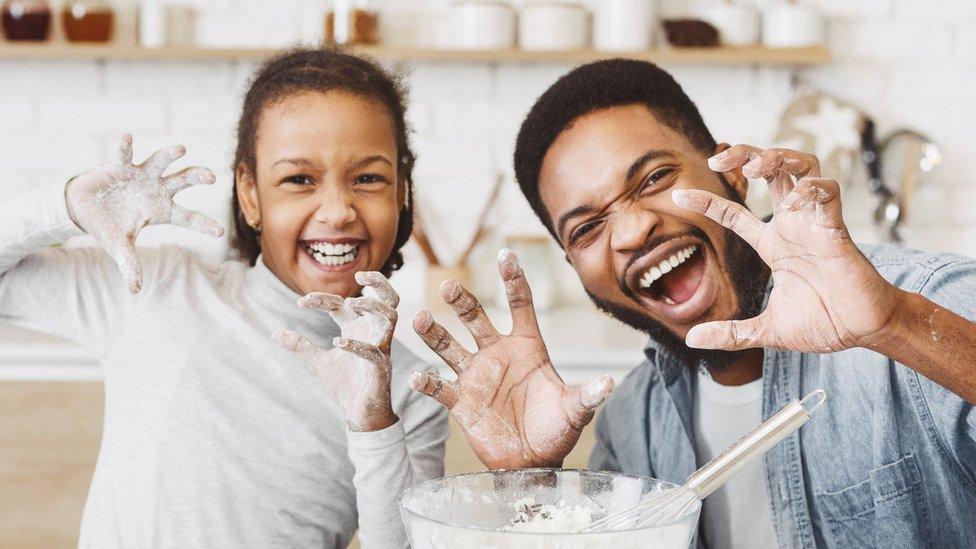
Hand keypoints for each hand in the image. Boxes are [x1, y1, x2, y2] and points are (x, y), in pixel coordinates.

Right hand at [66, 134, 223, 292]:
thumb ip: (129, 265)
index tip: (220, 232)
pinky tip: (127, 137)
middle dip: (197, 177)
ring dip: (169, 155)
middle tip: (211, 178)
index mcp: (162, 211)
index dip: (203, 224)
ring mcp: (141, 176)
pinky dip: (125, 147)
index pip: (188, 218)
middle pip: (183, 182)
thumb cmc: (108, 226)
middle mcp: (157, 190)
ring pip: (160, 163)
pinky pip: (125, 155)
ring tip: (180, 149)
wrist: (83, 209)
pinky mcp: (121, 166)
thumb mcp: (119, 247)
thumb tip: (135, 291)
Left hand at [274, 272, 399, 431]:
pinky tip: (337, 342)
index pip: (342, 303)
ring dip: (373, 305)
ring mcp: (380, 348)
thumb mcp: (317, 362)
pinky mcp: (381, 366)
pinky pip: (374, 350)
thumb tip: (275, 333)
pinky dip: (356, 345)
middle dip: (379, 281)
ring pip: (391, 316)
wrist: (359, 414)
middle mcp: (372, 333)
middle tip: (360, 274)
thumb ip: (300, 346)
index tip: (300, 303)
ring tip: (351, 302)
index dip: (321, 298)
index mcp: (357, 328)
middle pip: (387, 298)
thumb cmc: (344, 385)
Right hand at [409, 249, 613, 468]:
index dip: (512, 279)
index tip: (505, 255)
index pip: (519, 305)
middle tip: (449, 286)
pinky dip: (428, 382)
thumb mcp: (574, 412)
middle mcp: (497, 354)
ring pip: (449, 346)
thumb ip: (587, 396)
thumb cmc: (555, 430)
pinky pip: (440, 387)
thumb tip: (608, 383)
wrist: (532, 462)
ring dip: (435, 333)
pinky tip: (419, 377)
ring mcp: (476, 376)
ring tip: (420, 318)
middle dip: (461, 302)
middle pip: (476, 318)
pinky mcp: (460, 401)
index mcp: (527, 347)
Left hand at [672, 145, 897, 352]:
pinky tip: (795, 199)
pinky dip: (812, 188)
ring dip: (777, 158)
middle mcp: (792, 226)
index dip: (707, 201)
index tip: (678, 196)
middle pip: (770, 172)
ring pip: (802, 168)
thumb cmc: (826, 324)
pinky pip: (829, 193)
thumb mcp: (766, 331)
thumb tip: (692, 339)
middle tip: (717, 159)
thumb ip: (731, 334)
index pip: (734, 214)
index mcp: (774, 244)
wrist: (865, 331)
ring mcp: (814, 224)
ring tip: (753, 166)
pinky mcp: (838, 230)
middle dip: (745, 154)